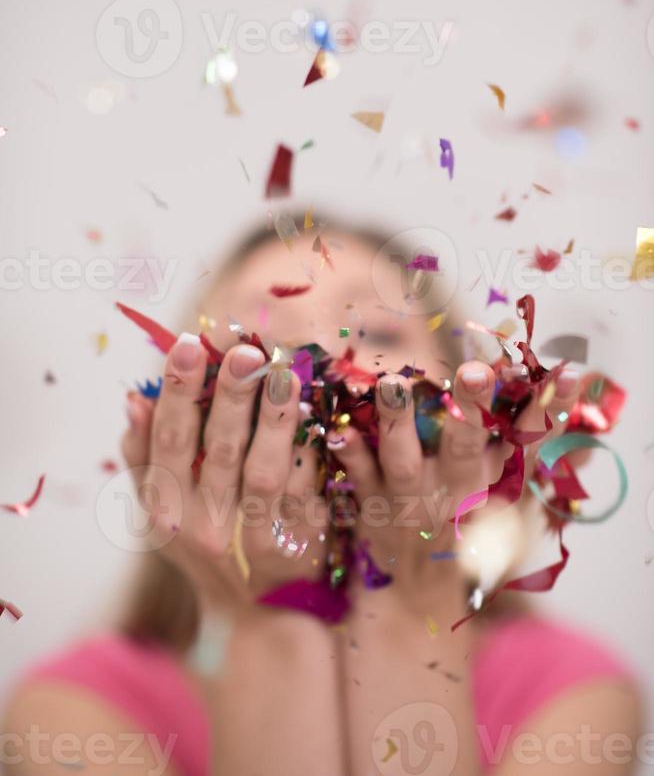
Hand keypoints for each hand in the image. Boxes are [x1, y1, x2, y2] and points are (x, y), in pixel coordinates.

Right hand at [121, 334, 327, 612]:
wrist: (257, 619)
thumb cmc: (204, 547)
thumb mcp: (161, 510)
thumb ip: (144, 455)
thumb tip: (135, 397)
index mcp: (167, 513)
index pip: (169, 443)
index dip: (178, 391)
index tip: (188, 343)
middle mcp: (207, 530)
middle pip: (219, 453)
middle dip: (231, 396)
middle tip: (244, 351)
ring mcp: (254, 541)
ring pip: (265, 473)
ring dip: (274, 420)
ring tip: (284, 373)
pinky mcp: (301, 546)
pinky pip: (306, 491)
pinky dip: (310, 451)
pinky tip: (318, 414)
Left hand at [329, 358, 581, 611]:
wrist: (416, 601)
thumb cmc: (462, 535)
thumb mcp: (500, 500)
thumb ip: (515, 453)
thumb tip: (553, 404)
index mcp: (492, 482)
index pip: (528, 440)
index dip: (548, 407)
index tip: (566, 374)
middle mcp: (454, 488)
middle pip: (466, 446)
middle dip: (471, 409)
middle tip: (475, 371)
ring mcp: (410, 497)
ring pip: (403, 457)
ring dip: (398, 421)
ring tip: (394, 384)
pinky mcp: (371, 504)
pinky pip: (357, 475)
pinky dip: (348, 453)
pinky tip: (339, 427)